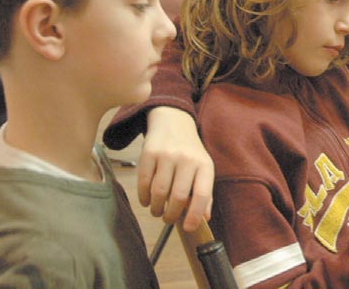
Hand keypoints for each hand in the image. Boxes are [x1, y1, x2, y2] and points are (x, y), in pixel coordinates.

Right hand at [138, 107, 213, 231]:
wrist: (172, 121)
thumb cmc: (189, 151)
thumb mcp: (203, 168)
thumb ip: (205, 193)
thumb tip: (204, 219)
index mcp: (204, 165)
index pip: (202, 194)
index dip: (194, 215)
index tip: (188, 228)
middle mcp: (187, 159)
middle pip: (178, 197)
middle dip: (171, 216)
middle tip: (168, 219)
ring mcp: (167, 155)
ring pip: (159, 192)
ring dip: (156, 208)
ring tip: (157, 210)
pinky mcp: (149, 152)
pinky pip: (143, 182)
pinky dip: (144, 197)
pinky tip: (147, 199)